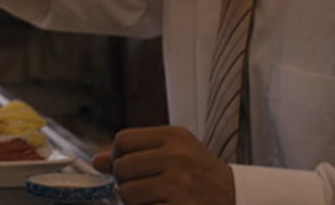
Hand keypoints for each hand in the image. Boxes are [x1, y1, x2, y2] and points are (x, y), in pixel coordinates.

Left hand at [92, 126, 234, 204]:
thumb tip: (96, 161)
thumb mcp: (174, 154)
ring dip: (133, 202)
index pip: (123, 140)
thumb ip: (135, 154)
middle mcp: (177, 155)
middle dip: (124, 182)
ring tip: (151, 200)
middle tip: (141, 189)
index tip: (129, 169)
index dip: (118, 156)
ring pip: (127, 193)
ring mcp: (180, 183)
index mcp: (174, 136)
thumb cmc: (199, 176)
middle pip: (122, 167)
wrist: (238, 199)